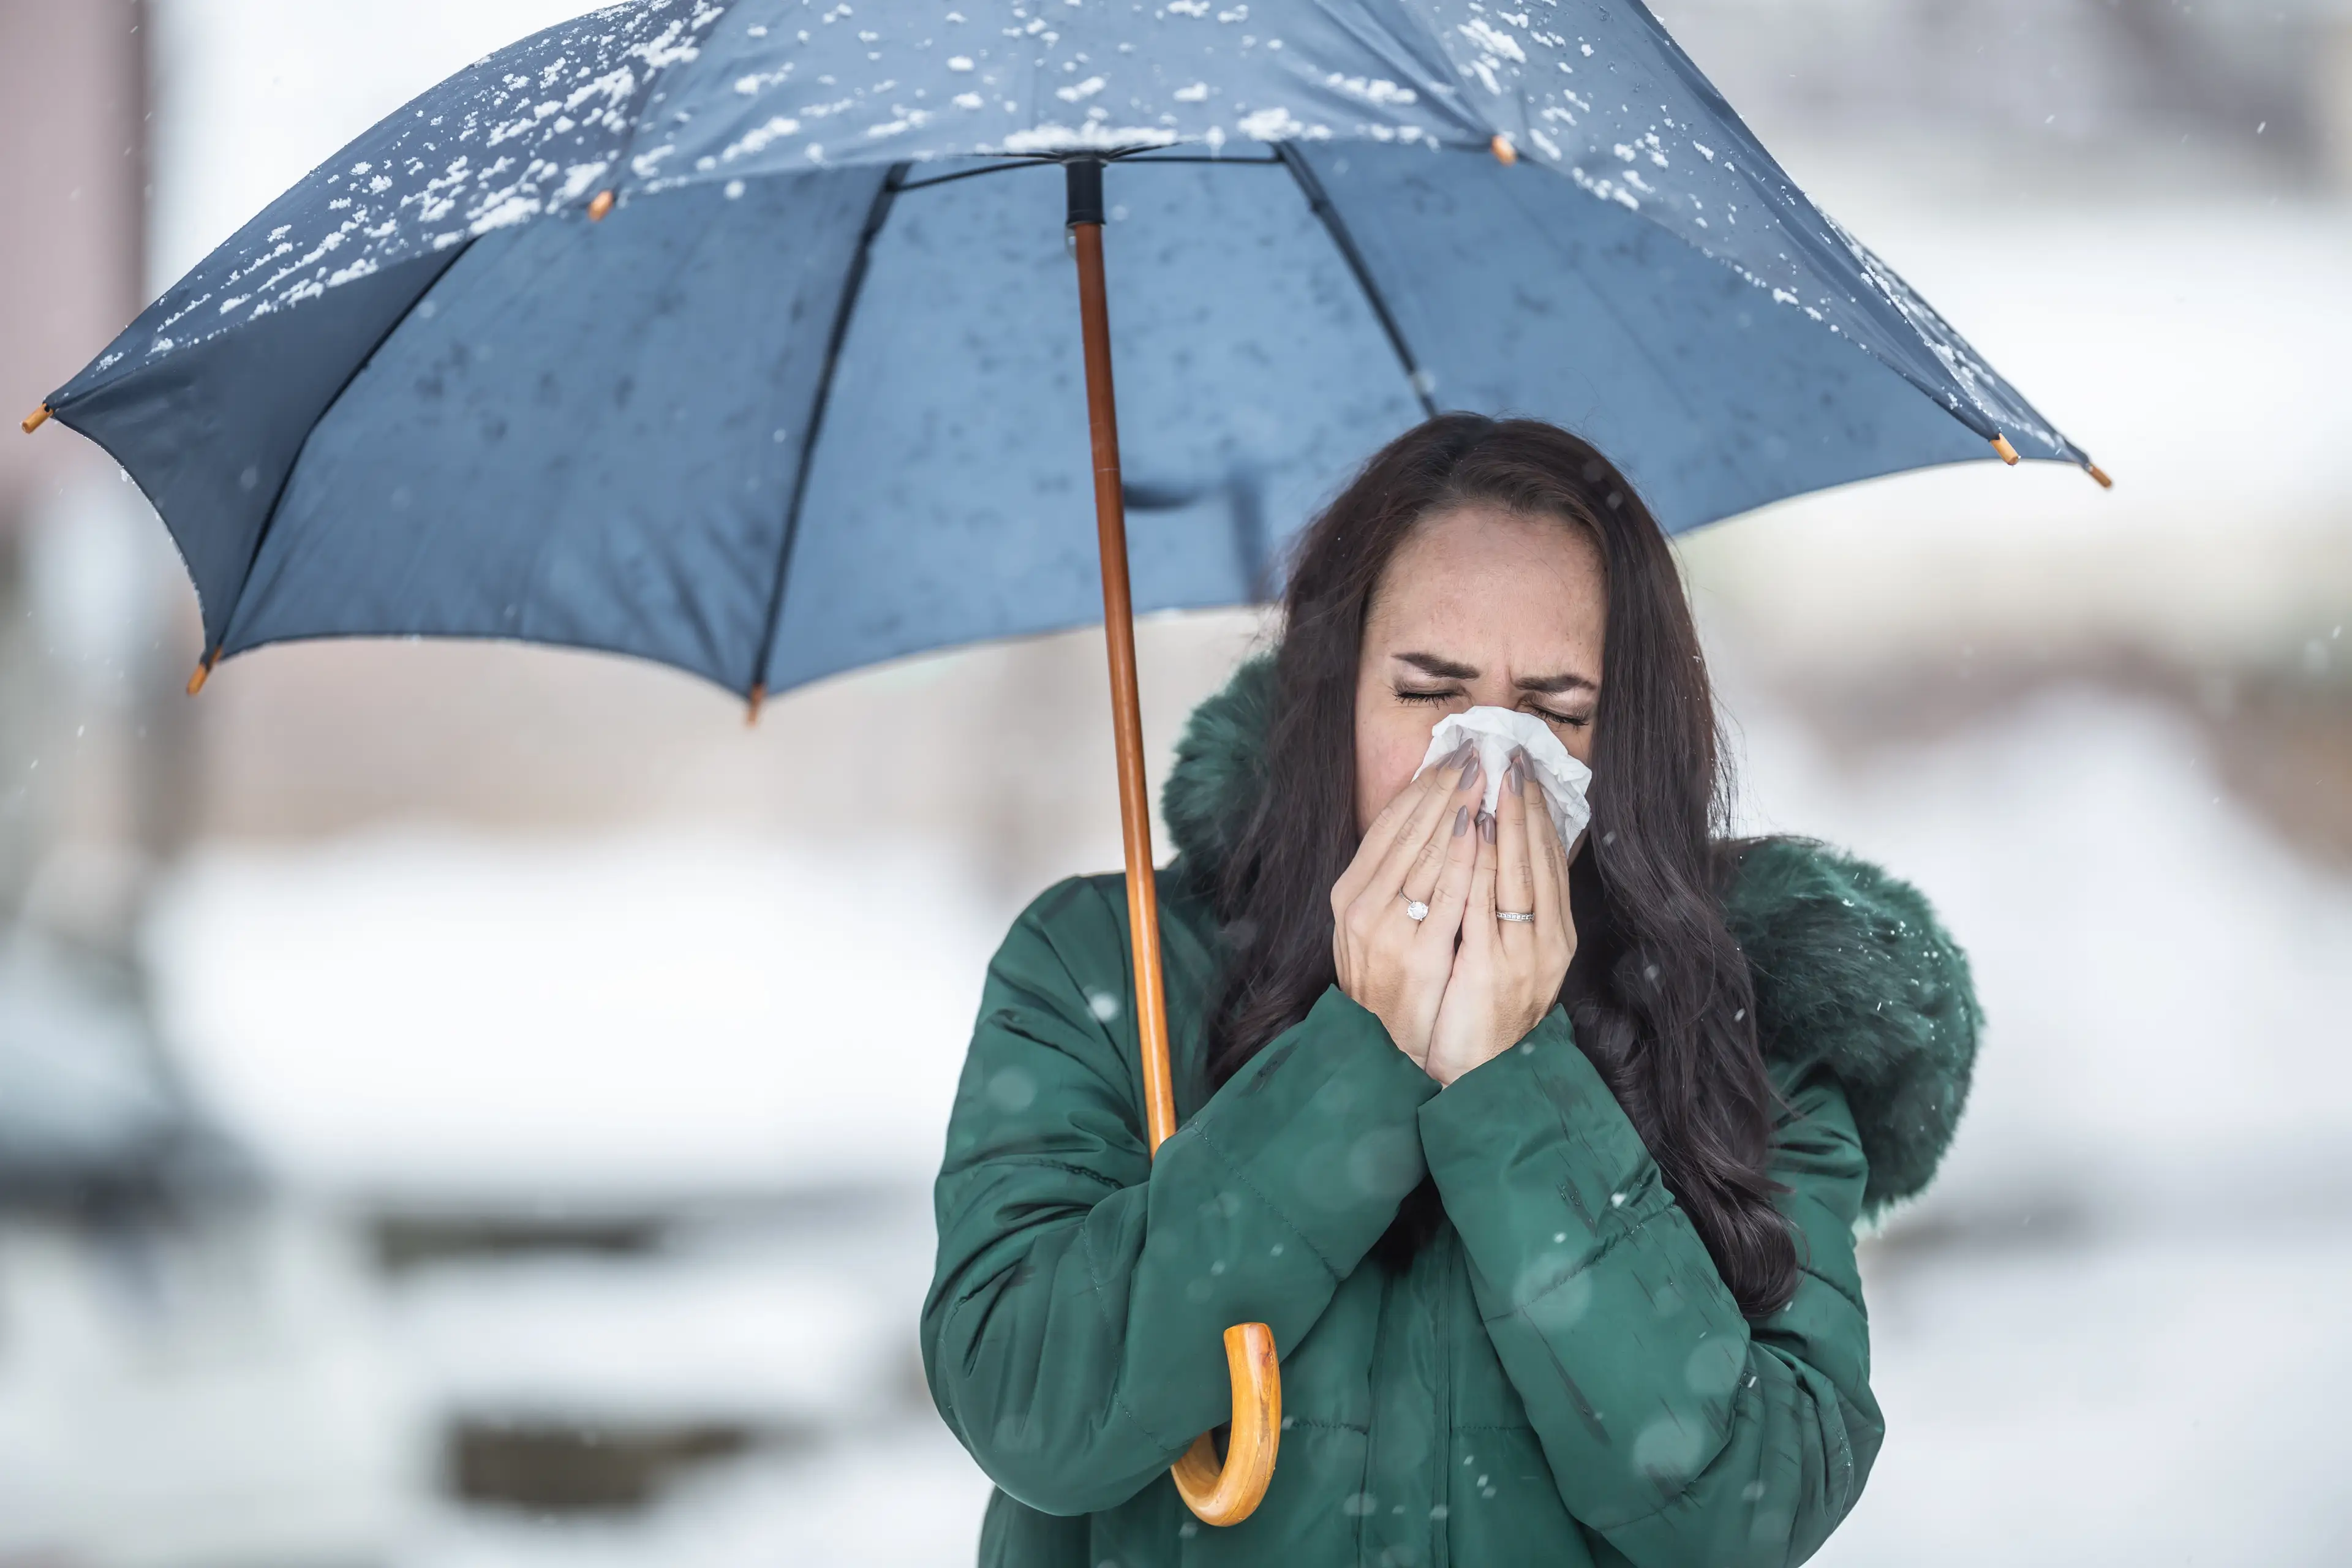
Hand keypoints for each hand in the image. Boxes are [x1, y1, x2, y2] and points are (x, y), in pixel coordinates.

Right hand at [1330, 743, 1485, 1067]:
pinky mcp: (1419, 954)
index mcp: (1349, 893)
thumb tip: (1425, 823)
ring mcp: (1388, 930)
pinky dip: (1465, 858)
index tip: (1450, 754)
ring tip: (1485, 774)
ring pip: (1426, 854)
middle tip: (1475, 750)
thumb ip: (1392, 878)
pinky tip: (1482, 829)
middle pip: (1407, 831)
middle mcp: (1361, 906)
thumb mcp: (1374, 924)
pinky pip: (1446, 896)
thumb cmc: (1387, 980)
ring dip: (1457, 808)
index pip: (1387, 825)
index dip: (1420, 786)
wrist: (1383, 1048)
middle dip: (1443, 786)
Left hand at [1424, 750, 1578, 1087]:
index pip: (1552, 862)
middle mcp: (1547, 943)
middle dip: (1526, 805)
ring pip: (1519, 875)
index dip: (1540, 813)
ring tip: (1496, 778)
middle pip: (1540, 860)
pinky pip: (1488, 905)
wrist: (1478, 1075)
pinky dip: (1484, 863)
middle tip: (1513, 756)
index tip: (1525, 771)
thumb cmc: (1485, 1013)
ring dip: (1508, 822)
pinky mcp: (1493, 970)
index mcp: (1555, 936)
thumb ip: (1512, 911)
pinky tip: (1478, 829)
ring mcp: (1523, 956)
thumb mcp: (1509, 957)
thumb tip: (1506, 854)